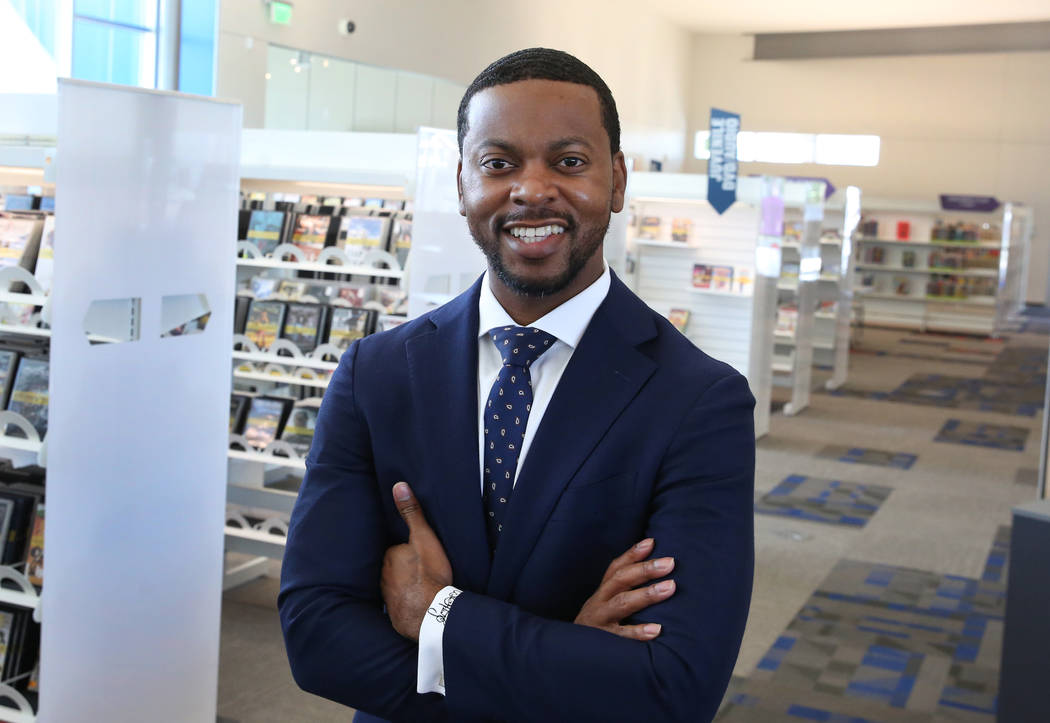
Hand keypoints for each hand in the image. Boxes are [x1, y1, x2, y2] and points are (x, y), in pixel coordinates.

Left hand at [381, 482, 453, 641]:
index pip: (396, 549)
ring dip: (404, 585)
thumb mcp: (424, 538)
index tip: (418, 553)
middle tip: (421, 568)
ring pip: (395, 585)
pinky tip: (417, 603)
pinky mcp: (395, 613)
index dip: (407, 550)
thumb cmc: (429, 574)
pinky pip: (400, 603)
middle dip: (403, 567)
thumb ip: (412, 513)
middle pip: (393, 566)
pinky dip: (407, 601)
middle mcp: (383, 576)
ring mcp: (387, 596)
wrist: (431, 613)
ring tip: (420, 585)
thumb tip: (399, 486)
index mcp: (390, 556)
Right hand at [574, 538, 674, 640]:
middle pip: (620, 580)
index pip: (616, 568)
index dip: (632, 554)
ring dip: (647, 594)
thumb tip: (649, 565)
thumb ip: (623, 589)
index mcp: (602, 593)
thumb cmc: (598, 627)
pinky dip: (638, 632)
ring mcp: (600, 621)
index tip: (652, 542)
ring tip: (670, 587)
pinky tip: (657, 629)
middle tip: (670, 563)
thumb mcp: (605, 605)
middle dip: (645, 570)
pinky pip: (622, 636)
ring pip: (622, 603)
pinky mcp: (604, 642)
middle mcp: (599, 603)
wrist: (568, 657)